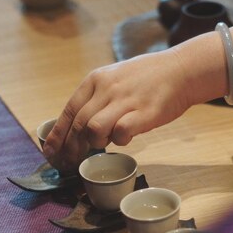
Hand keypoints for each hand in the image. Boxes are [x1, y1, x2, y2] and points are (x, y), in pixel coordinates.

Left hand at [43, 49, 192, 171]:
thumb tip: (80, 126)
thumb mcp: (115, 78)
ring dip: (95, 143)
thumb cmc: (148, 77)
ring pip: (94, 129)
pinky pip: (121, 133)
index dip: (57, 135)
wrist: (181, 69)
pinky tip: (126, 137)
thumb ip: (97, 98)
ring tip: (105, 144)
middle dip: (71, 149)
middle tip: (70, 163)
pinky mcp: (144, 113)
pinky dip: (120, 140)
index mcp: (96, 80)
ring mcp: (125, 100)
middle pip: (78, 124)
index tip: (50, 152)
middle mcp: (107, 89)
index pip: (68, 111)